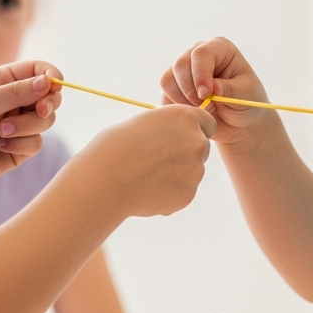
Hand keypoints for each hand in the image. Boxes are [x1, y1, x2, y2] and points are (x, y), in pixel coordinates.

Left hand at [0, 60, 63, 193]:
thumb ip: (17, 92)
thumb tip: (49, 81)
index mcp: (5, 80)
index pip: (38, 70)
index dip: (51, 76)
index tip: (55, 84)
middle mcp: (16, 100)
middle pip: (50, 96)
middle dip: (48, 103)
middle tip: (40, 110)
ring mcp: (20, 124)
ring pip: (46, 121)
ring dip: (26, 127)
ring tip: (1, 132)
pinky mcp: (21, 147)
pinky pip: (37, 143)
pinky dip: (19, 144)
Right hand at [79, 105, 214, 217]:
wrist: (105, 179)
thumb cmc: (116, 147)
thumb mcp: (145, 123)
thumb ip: (168, 129)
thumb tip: (177, 137)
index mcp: (186, 118)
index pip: (207, 124)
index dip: (194, 132)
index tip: (180, 139)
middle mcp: (197, 142)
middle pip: (201, 149)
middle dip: (185, 155)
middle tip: (156, 161)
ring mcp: (195, 170)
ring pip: (191, 173)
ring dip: (175, 175)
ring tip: (145, 176)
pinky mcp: (188, 194)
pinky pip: (182, 193)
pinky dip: (168, 194)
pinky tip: (146, 190)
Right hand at [159, 38, 276, 148]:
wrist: (239, 123)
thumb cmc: (247, 103)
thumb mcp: (245, 95)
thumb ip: (229, 90)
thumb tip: (211, 88)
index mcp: (219, 48)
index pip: (200, 54)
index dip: (200, 74)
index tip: (206, 95)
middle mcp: (197, 54)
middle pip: (180, 64)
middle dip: (189, 89)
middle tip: (204, 106)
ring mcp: (184, 70)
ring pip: (167, 79)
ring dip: (182, 99)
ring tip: (201, 110)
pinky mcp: (174, 87)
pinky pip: (164, 95)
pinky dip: (176, 108)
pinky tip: (193, 113)